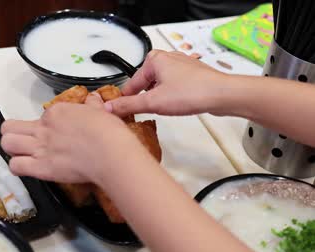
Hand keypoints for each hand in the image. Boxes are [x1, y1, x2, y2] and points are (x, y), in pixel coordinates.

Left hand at [0, 93, 136, 184]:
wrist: (110, 154)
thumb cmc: (108, 134)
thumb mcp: (101, 112)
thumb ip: (92, 105)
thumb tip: (93, 99)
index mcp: (57, 112)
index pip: (40, 116)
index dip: (44, 125)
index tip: (54, 133)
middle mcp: (44, 128)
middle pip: (10, 127)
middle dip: (13, 133)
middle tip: (23, 140)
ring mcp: (40, 148)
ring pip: (7, 144)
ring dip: (12, 149)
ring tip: (22, 154)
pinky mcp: (40, 168)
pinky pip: (16, 166)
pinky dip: (18, 168)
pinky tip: (26, 168)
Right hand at [105, 50, 228, 116]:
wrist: (222, 95)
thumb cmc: (192, 92)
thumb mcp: (153, 103)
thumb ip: (129, 105)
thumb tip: (109, 108)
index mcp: (154, 60)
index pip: (131, 83)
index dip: (125, 100)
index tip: (120, 112)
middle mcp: (167, 58)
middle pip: (144, 82)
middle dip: (143, 98)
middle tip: (141, 112)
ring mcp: (180, 65)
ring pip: (159, 84)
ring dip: (156, 97)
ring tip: (159, 110)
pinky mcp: (191, 74)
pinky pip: (172, 85)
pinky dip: (169, 96)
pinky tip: (174, 105)